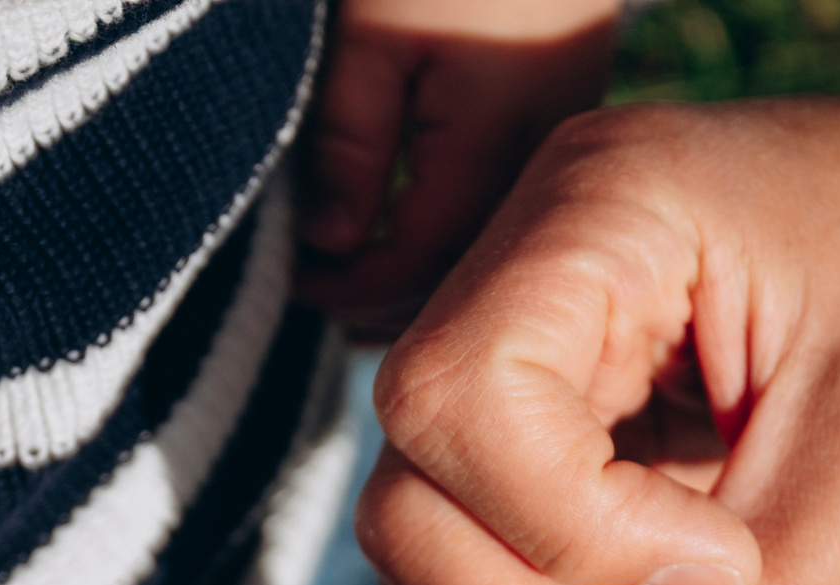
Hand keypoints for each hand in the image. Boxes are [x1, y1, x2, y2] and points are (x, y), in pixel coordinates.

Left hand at [296, 0, 620, 337]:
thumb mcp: (372, 29)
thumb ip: (349, 141)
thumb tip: (331, 241)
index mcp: (493, 148)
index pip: (414, 268)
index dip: (342, 291)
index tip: (284, 281)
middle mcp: (540, 164)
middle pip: (456, 281)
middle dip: (374, 300)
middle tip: (300, 287)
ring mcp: (555, 144)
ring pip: (480, 256)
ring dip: (411, 278)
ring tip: (339, 274)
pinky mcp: (556, 117)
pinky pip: (497, 212)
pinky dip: (442, 236)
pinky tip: (393, 232)